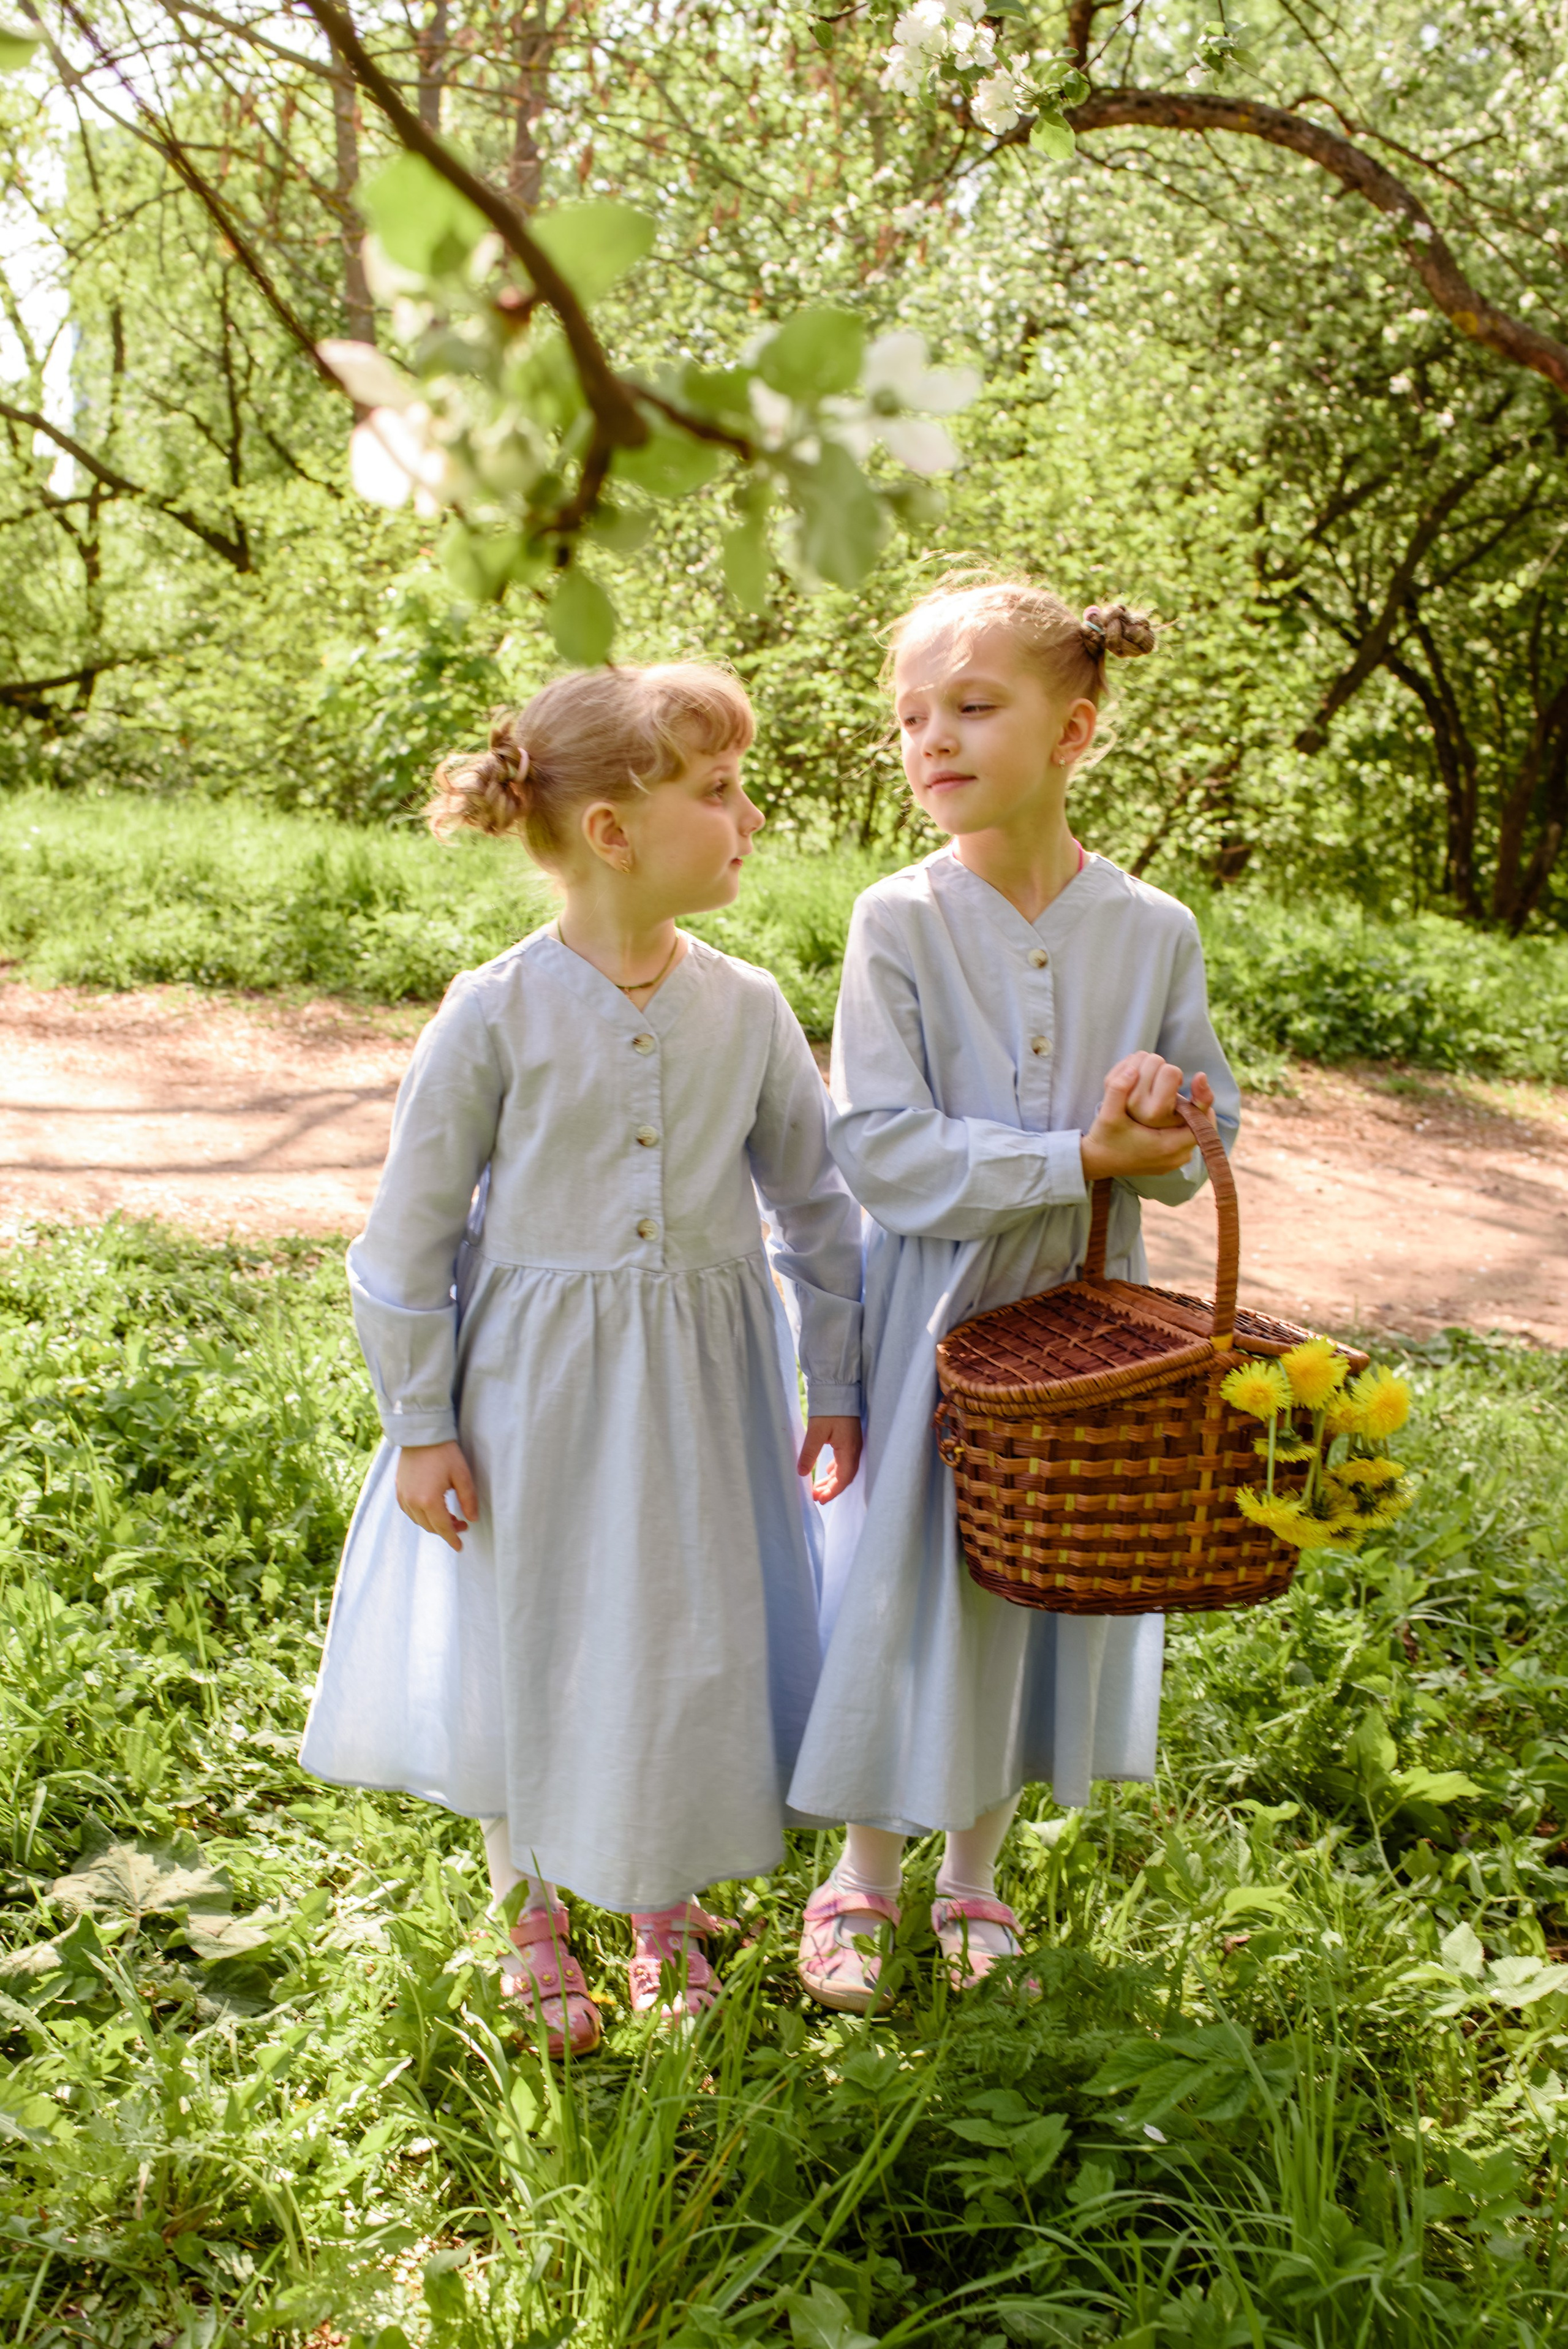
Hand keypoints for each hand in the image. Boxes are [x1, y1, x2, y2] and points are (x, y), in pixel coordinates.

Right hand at [395, 1440, 478, 1551]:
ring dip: (433, 1523)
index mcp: (429, 1501)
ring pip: (419, 1521)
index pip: (443, 1528)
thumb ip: (468, 1500)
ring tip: (449, 1517)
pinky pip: (409, 1511)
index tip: (460, 1547)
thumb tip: (472, 1519)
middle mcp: (412, 1502)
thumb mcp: (462, 1476)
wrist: (421, 1434)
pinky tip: (431, 1509)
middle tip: (461, 1524)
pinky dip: (421, 1515)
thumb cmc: (444, 1453)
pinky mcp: (398, 1489)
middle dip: (446, 1530)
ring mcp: (403, 1496)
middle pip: (430, 1527)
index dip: (452, 1539)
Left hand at [798, 1415, 862, 1501]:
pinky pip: (844, 1460)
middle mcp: (854, 1449)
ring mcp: (853, 1443)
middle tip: (816, 1497)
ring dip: (832, 1480)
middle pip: (845, 1477)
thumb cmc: (829, 1409)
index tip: (819, 1500)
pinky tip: (827, 1471)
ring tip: (818, 1488)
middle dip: (831, 1489)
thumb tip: (801, 1473)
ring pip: (844, 1469)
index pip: (843, 1479)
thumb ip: (809, 1453)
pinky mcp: (849, 1437)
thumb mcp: (816, 1432)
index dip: (832, 1492)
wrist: (839, 1387)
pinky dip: (835, 1469)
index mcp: (848, 1450)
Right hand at [1080, 1058, 1214, 1182]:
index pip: (1201, 1124)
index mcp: (1164, 1146)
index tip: (1199, 1079)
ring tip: (1179, 1097)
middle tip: (1183, 1086)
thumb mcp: (1106, 1114)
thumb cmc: (1103, 1139)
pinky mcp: (1168, 1162)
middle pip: (1201, 1128)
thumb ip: (1117, 1090)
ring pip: (1194, 1134)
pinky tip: (1173, 1110)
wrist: (1095, 1163)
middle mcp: (1173, 1157)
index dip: (1203, 1099)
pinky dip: (1184, 1125)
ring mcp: (1173, 1162)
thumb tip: (1132, 1070)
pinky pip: (1185, 1140)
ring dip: (1190, 1114)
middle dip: (1194, 1104)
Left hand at [1116, 1052, 1215, 1128]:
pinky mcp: (1108, 1085)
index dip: (1176, 1076)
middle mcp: (1135, 1104)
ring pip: (1141, 1056)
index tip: (1174, 1088)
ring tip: (1152, 1082)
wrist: (1132, 1140)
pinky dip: (1137, 1062)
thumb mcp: (1191, 1119)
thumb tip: (1201, 1075)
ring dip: (1151, 1064)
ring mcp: (1120, 1093)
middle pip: (1155, 1060)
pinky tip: (1141, 1078)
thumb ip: (1204, 1099)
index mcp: (1155, 1112)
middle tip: (1162, 1085)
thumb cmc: (1168, 1125)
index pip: (1171, 1072)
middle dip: (1163, 1068)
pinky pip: (1128, 1058)